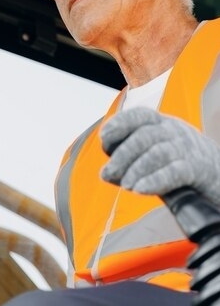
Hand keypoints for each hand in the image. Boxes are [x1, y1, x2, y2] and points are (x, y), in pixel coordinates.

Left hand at [100, 107, 219, 206]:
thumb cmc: (179, 165)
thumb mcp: (154, 155)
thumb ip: (129, 161)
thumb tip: (105, 173)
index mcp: (162, 124)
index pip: (140, 116)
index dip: (120, 123)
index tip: (105, 137)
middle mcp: (175, 131)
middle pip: (144, 136)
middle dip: (122, 155)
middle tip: (108, 172)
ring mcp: (189, 149)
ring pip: (157, 152)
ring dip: (136, 169)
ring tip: (126, 185)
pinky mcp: (200, 169)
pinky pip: (174, 172)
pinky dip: (154, 180)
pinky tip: (139, 189)